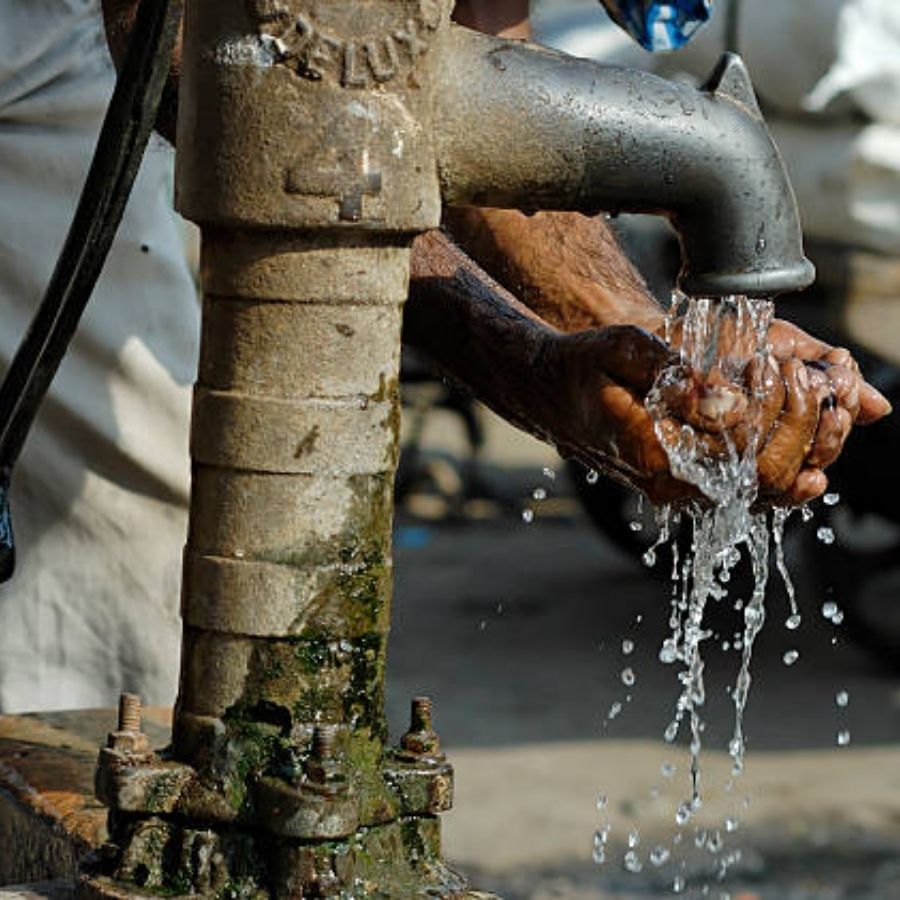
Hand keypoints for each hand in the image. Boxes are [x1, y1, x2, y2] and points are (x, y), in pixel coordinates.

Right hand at [542, 321, 886, 506]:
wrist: (549, 395)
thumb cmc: (582, 367)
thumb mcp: (621, 351)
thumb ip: (674, 375)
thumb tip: (729, 403)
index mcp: (655, 455)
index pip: (744, 451)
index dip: (778, 409)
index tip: (777, 362)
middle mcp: (671, 484)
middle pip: (767, 478)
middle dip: (802, 425)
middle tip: (803, 374)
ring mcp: (680, 490)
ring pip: (766, 489)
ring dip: (801, 444)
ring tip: (808, 391)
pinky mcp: (686, 484)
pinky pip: (749, 489)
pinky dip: (785, 462)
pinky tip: (802, 433)